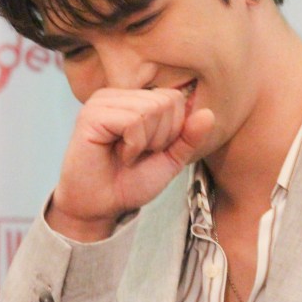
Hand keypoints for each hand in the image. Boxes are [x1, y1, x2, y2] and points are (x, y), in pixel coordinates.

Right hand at [46, 87, 214, 241]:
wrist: (102, 206)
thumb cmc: (130, 181)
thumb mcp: (170, 159)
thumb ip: (189, 137)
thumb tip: (209, 114)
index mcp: (134, 99)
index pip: (174, 98)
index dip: (172, 131)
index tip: (150, 150)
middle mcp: (117, 94)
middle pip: (165, 103)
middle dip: (160, 137)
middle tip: (137, 154)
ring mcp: (102, 101)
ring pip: (150, 109)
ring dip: (145, 142)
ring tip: (127, 154)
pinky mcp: (91, 114)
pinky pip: (133, 121)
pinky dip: (133, 145)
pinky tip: (119, 154)